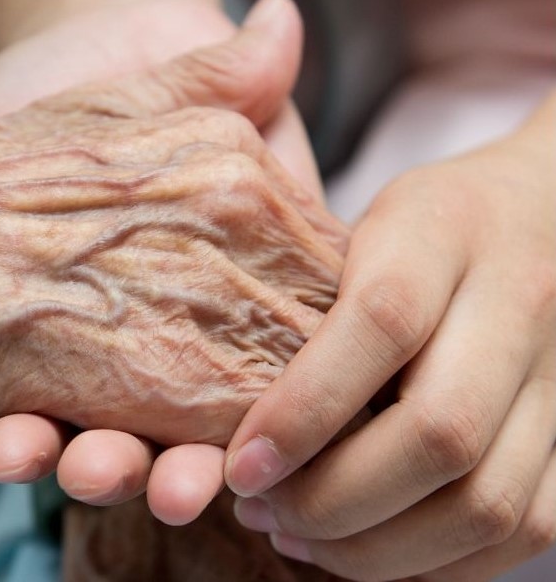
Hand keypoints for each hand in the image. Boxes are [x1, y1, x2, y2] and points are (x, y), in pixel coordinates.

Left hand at [0, 0, 345, 445]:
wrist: (7, 105)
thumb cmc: (104, 90)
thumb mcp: (168, 91)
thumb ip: (232, 84)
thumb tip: (279, 23)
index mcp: (234, 281)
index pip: (277, 361)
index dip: (282, 412)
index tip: (269, 448)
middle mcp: (178, 327)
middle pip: (204, 423)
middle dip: (193, 465)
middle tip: (182, 489)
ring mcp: (108, 348)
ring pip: (127, 438)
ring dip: (117, 469)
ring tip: (93, 468)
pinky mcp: (38, 359)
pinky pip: (40, 421)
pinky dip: (28, 443)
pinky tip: (7, 444)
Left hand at [226, 92, 555, 579]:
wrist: (542, 212)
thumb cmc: (428, 221)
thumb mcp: (363, 224)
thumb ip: (313, 294)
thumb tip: (234, 407)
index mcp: (445, 230)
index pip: (381, 323)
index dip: (304, 409)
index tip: (241, 466)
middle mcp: (516, 301)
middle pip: (439, 432)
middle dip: (333, 499)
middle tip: (261, 510)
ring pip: (485, 501)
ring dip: (378, 548)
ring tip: (298, 538)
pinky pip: (521, 527)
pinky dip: (436, 561)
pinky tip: (368, 549)